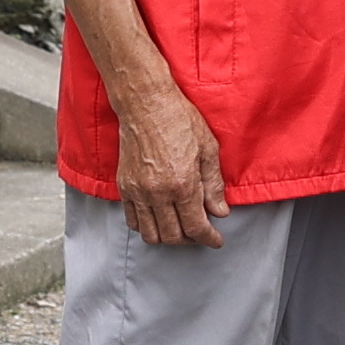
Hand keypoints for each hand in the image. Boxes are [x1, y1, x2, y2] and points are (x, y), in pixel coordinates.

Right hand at [113, 78, 228, 247]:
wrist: (146, 104)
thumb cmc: (180, 120)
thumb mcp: (208, 149)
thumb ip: (214, 185)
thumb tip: (220, 212)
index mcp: (182, 184)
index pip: (196, 227)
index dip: (209, 238)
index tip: (216, 240)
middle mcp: (157, 193)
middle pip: (173, 236)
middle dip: (190, 240)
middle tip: (200, 233)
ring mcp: (138, 191)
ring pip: (150, 234)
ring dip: (167, 238)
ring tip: (180, 229)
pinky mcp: (124, 187)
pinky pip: (132, 220)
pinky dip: (146, 227)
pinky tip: (159, 218)